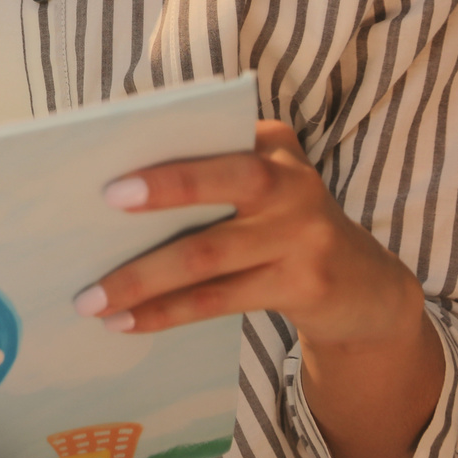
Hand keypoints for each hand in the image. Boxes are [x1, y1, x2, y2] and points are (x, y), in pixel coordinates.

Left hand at [73, 121, 419, 343]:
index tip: (111, 176)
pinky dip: (167, 312)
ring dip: (142, 278)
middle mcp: (294, 181)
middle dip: (162, 191)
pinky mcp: (304, 286)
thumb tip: (112, 200)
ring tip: (92, 298)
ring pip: (207, 253)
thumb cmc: (280, 226)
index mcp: (272, 143)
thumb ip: (206, 176)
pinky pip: (219, 299)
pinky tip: (128, 322)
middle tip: (101, 204)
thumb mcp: (260, 188)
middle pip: (221, 182)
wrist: (365, 289)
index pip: (212, 135)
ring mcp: (304, 235)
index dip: (165, 154)